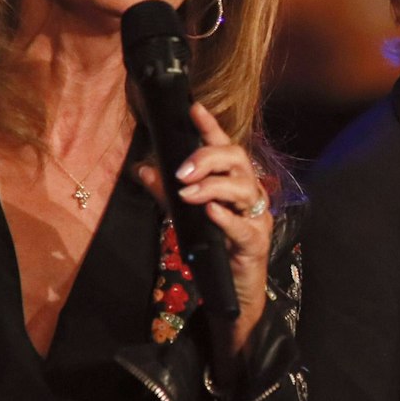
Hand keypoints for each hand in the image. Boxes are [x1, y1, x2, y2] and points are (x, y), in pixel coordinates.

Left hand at [136, 103, 273, 348]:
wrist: (235, 292)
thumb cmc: (215, 248)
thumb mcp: (186, 218)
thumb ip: (167, 193)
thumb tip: (143, 168)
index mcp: (234, 181)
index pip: (224, 146)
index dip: (210, 126)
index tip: (193, 108)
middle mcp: (249, 192)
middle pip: (237, 159)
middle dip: (207, 158)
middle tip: (181, 172)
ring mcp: (256, 217)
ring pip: (243, 188)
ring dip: (213, 186)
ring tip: (187, 192)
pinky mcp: (256, 242)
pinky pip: (243, 225)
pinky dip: (226, 217)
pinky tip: (210, 212)